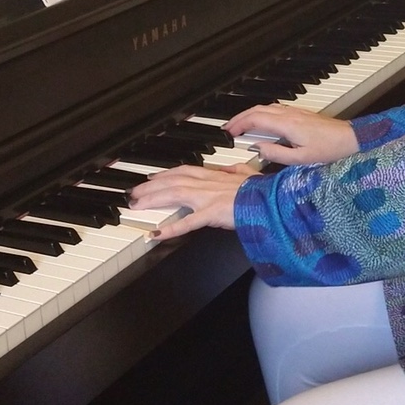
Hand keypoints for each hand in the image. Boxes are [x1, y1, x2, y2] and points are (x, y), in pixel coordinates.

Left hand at [128, 163, 257, 240]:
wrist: (270, 200)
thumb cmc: (262, 190)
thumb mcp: (248, 175)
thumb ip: (237, 172)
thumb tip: (232, 169)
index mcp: (215, 175)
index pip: (184, 171)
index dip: (165, 174)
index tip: (151, 178)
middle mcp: (207, 183)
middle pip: (172, 181)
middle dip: (150, 187)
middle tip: (133, 193)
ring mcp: (207, 198)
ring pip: (173, 195)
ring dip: (152, 200)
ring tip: (136, 207)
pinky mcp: (211, 213)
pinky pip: (187, 222)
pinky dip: (170, 228)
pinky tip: (156, 234)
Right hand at [224, 104, 358, 165]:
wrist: (351, 139)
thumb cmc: (330, 151)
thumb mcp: (301, 159)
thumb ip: (277, 154)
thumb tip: (258, 149)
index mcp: (287, 125)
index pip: (256, 119)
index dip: (239, 124)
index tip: (228, 132)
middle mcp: (289, 114)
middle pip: (258, 110)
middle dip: (240, 117)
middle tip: (228, 128)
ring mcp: (295, 112)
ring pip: (266, 108)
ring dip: (250, 115)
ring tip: (240, 126)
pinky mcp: (300, 114)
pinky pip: (275, 109)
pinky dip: (262, 114)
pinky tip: (260, 123)